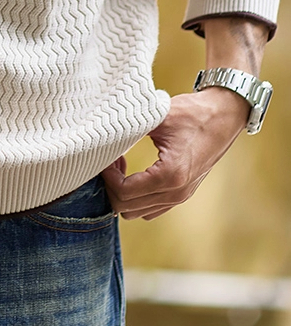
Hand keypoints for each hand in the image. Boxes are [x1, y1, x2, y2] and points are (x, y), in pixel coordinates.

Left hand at [102, 86, 248, 220]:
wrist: (224, 115)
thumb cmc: (193, 113)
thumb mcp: (157, 116)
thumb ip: (129, 129)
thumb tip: (100, 135)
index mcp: (170, 175)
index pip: (123, 193)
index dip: (107, 176)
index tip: (105, 156)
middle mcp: (176, 192)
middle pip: (126, 208)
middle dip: (112, 185)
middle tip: (110, 160)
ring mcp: (181, 196)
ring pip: (137, 212)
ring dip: (124, 192)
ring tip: (121, 165)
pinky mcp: (183, 193)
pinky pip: (151, 208)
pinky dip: (137, 195)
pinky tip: (134, 171)